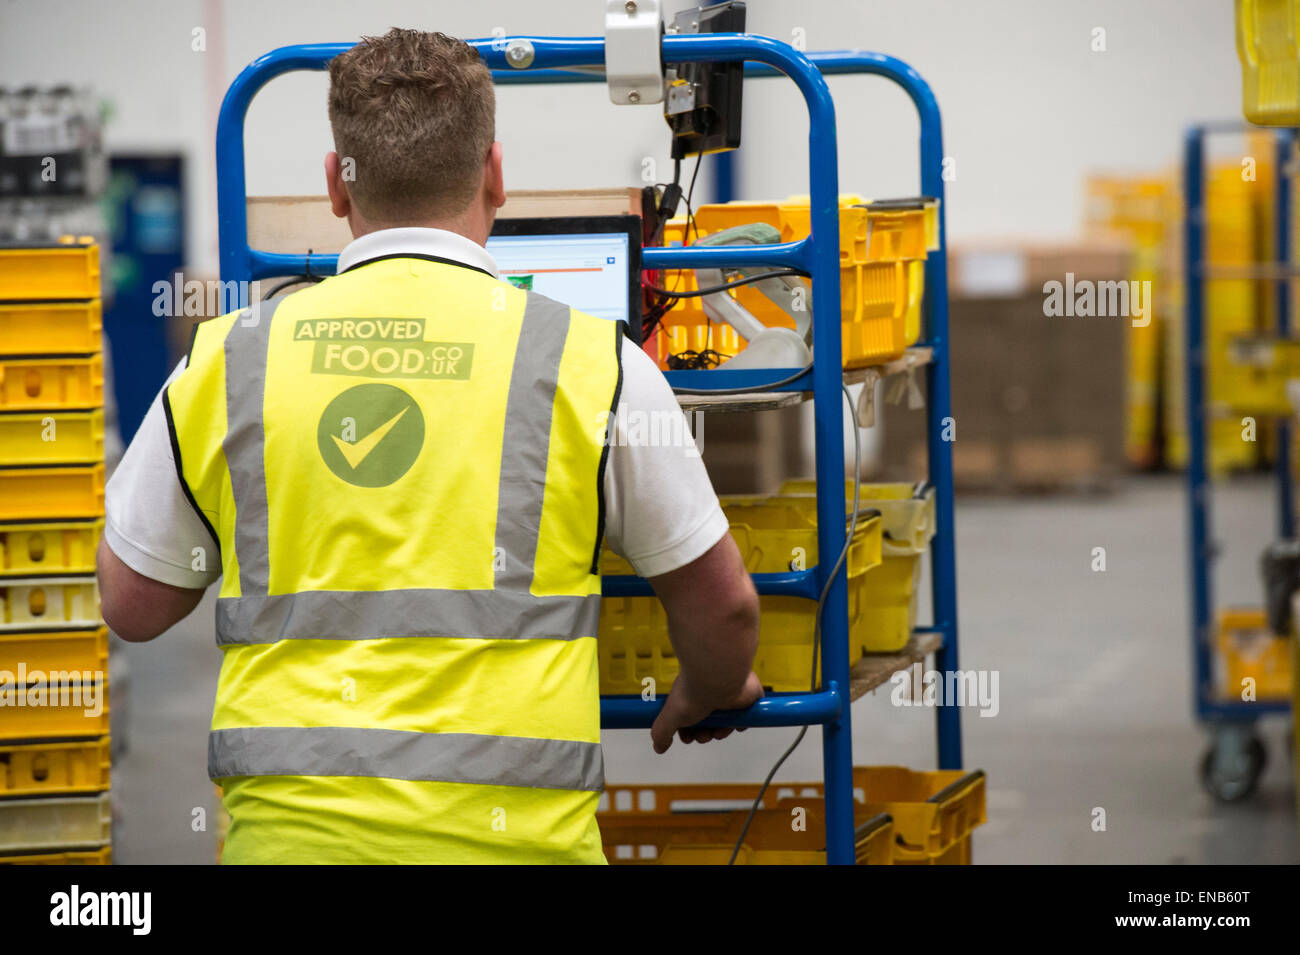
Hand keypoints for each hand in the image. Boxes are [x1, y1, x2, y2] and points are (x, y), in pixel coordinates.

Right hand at [650, 672, 764, 753]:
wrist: (717, 678)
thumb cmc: (693, 692)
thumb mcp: (671, 716)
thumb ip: (661, 732)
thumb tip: (658, 747)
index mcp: (693, 695)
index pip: (691, 717)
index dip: (689, 732)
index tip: (687, 738)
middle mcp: (710, 694)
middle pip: (709, 721)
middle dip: (705, 734)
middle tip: (703, 737)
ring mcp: (728, 695)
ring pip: (727, 721)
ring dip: (721, 732)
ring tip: (717, 733)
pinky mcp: (746, 696)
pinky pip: (746, 714)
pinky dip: (740, 722)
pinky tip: (734, 724)